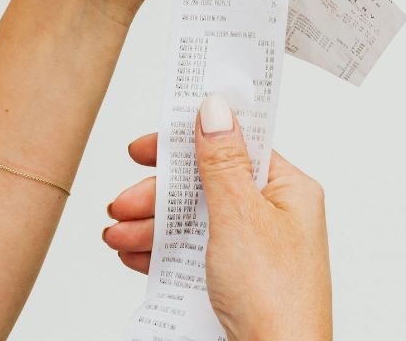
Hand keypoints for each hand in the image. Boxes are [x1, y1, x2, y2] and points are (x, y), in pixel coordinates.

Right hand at [103, 95, 331, 340]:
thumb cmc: (275, 297)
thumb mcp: (240, 216)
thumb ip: (221, 162)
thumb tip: (215, 109)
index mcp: (289, 190)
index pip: (236, 145)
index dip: (190, 140)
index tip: (149, 144)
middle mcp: (275, 216)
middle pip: (206, 186)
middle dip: (159, 194)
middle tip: (123, 201)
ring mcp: (255, 251)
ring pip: (194, 223)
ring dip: (151, 225)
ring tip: (116, 235)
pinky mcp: (237, 281)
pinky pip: (194, 255)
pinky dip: (162, 252)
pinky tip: (133, 255)